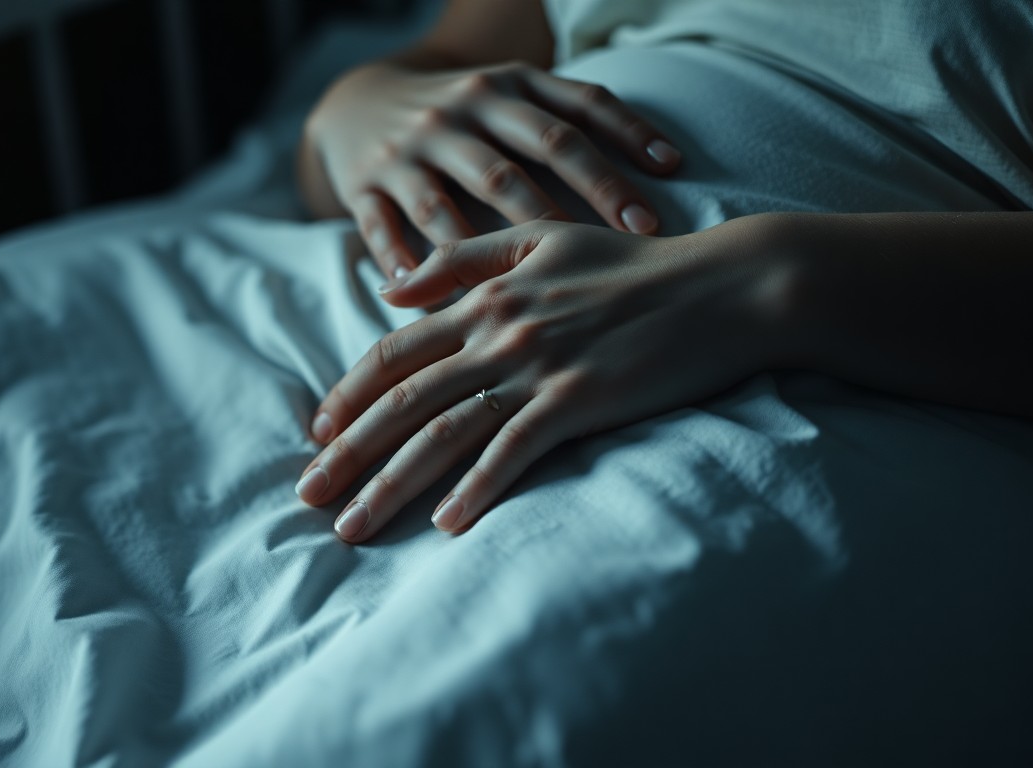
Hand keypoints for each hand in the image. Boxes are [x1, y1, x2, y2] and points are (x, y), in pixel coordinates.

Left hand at [295, 218, 783, 541]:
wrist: (723, 284)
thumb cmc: (633, 264)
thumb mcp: (540, 236)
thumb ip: (461, 257)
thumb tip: (389, 287)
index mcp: (485, 296)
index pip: (395, 352)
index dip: (349, 395)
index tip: (317, 434)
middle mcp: (499, 333)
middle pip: (403, 401)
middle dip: (348, 452)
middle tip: (308, 496)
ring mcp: (538, 368)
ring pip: (445, 433)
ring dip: (393, 484)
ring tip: (354, 526)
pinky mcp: (581, 400)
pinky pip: (514, 451)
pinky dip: (478, 488)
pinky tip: (446, 524)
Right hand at [303, 61, 682, 278]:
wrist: (357, 102)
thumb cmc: (463, 115)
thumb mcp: (514, 98)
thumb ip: (580, 121)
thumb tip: (670, 163)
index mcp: (506, 89)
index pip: (574, 110)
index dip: (624, 142)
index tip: (668, 186)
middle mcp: (458, 114)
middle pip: (524, 158)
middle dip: (578, 199)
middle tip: (626, 242)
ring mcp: (407, 150)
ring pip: (450, 200)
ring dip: (489, 246)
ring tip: (530, 289)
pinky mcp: (362, 184)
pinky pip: (382, 226)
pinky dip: (401, 261)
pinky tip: (426, 299)